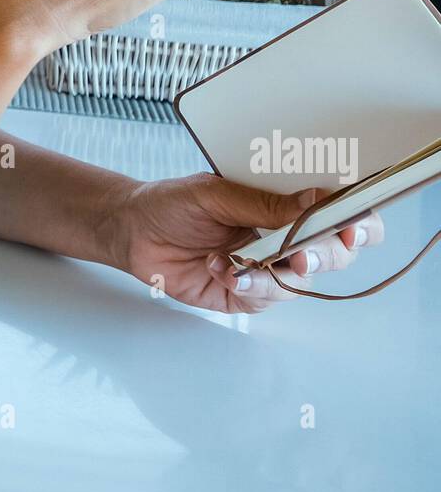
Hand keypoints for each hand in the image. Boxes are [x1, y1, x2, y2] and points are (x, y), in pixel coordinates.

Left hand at [113, 173, 384, 311]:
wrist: (134, 231)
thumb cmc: (175, 202)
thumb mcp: (217, 193)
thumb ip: (266, 203)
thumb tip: (318, 199)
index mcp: (287, 204)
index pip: (340, 214)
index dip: (357, 222)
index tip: (350, 227)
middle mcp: (286, 237)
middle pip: (334, 253)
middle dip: (325, 254)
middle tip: (301, 252)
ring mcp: (269, 268)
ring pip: (301, 281)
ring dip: (275, 273)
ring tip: (241, 261)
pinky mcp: (247, 295)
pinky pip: (265, 298)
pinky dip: (246, 285)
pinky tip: (220, 269)